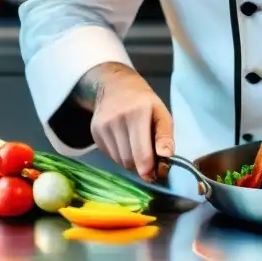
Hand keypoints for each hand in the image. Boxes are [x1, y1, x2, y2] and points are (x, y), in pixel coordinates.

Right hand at [77, 62, 173, 181]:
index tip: (155, 174)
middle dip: (141, 166)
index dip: (149, 169)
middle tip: (150, 164)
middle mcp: (118, 119)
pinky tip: (126, 144)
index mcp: (138, 113)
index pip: (142, 153)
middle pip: (129, 160)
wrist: (116, 86)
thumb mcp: (161, 113)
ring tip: (138, 150)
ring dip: (131, 162)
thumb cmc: (145, 102)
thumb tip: (166, 156)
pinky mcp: (94, 131)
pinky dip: (120, 156)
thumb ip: (165, 135)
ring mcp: (103, 126)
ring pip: (119, 160)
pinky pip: (110, 155)